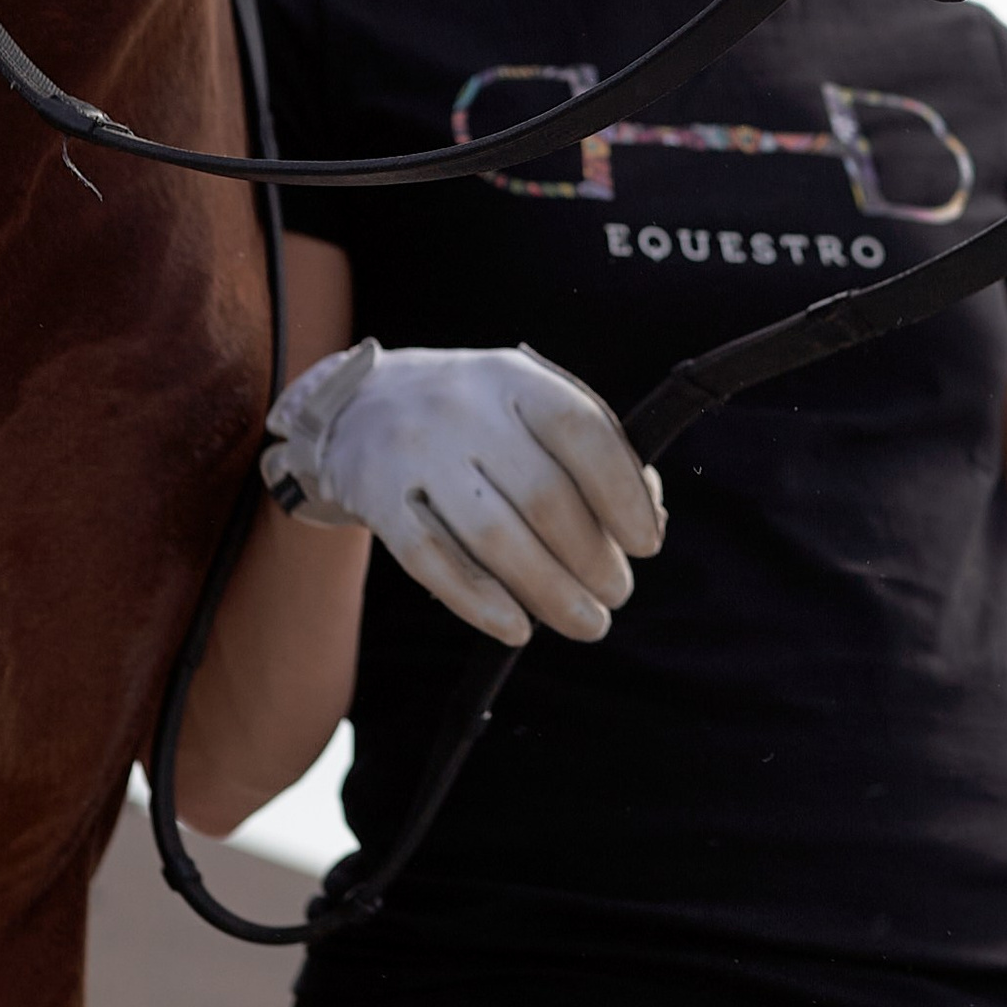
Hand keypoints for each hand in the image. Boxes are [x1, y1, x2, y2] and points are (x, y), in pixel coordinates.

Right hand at [261, 340, 665, 645]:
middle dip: (592, 557)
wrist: (357, 406)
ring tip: (588, 622)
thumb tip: (649, 517)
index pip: (581, 431)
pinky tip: (517, 628)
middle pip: (543, 495)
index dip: (623, 494)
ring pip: (493, 536)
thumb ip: (595, 452)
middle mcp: (463, 407)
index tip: (647, 544)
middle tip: (617, 592)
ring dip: (549, 591)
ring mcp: (415, 451)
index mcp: (514, 378)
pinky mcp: (377, 496)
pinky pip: (432, 560)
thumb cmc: (474, 418)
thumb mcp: (529, 407)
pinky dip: (480, 602)